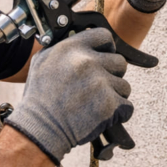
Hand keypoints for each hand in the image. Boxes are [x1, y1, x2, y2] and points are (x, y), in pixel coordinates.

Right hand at [4, 28, 131, 163]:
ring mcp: (100, 83)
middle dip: (112, 75)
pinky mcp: (109, 104)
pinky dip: (118, 113)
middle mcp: (87, 62)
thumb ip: (64, 47)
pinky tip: (101, 115)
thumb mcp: (43, 61)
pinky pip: (127, 106)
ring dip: (114, 96)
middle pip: (119, 62)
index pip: (104, 36)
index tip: (104, 57)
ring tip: (95, 104)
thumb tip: (82, 41)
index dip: (106, 48)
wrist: (40, 129)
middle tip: (96, 87)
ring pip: (124, 86)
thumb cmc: (39, 99)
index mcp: (72, 48)